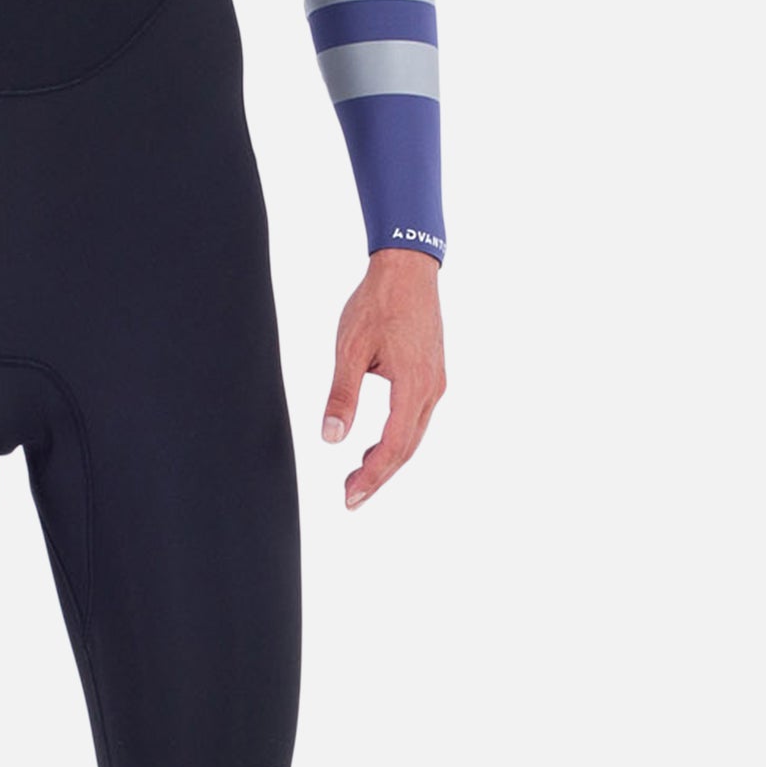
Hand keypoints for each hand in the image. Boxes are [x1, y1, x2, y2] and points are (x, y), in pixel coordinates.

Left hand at [321, 249, 444, 509]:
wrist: (407, 269)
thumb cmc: (377, 303)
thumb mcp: (350, 349)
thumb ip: (341, 395)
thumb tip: (330, 438)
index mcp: (413, 385)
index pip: (393, 446)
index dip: (372, 477)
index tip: (350, 497)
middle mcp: (431, 389)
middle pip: (407, 448)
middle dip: (379, 476)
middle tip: (350, 498)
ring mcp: (436, 382)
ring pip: (413, 435)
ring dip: (388, 459)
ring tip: (358, 477)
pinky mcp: (432, 374)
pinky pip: (416, 418)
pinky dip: (397, 439)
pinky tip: (376, 444)